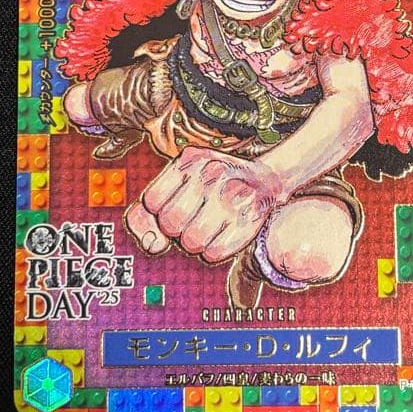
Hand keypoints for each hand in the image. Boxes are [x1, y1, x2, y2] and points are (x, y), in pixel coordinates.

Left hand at [125, 147, 284, 262]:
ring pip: (191, 241)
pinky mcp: (251, 216)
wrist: (265, 179)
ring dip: (196, 242)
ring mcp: (233, 194)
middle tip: (193, 220)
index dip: (160, 212)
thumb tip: (152, 245)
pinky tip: (221, 235)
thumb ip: (147, 213)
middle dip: (177, 229)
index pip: (151, 201)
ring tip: (207, 228)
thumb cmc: (214, 185)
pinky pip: (215, 252)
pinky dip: (214, 251)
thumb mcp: (180, 183)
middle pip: (170, 223)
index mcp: (190, 160)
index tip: (174, 208)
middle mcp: (211, 173)